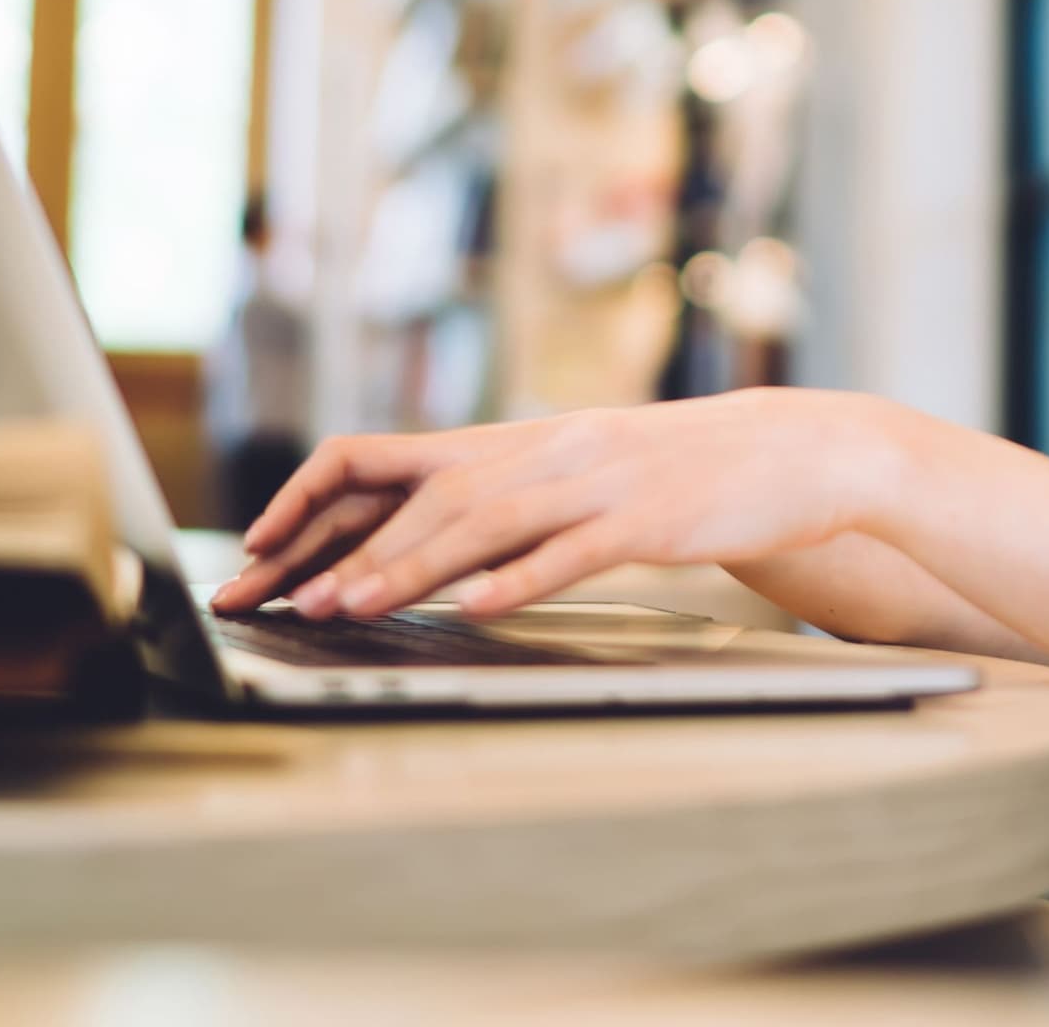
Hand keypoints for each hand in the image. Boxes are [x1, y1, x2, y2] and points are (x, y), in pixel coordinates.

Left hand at [210, 388, 896, 620]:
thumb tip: (421, 534)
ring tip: (346, 606)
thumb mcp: (581, 468)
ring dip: (408, 565)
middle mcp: (549, 451)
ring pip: (487, 519)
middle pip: (426, 493)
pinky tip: (479, 607)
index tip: (260, 546)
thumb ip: (506, 491)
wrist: (788, 451)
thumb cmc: (680, 471)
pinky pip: (575, 549)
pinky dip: (522, 578)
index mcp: (521, 441)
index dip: (320, 497)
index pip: (393, 456)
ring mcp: (600, 481)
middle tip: (273, 598)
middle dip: (340, 549)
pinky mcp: (650, 518)